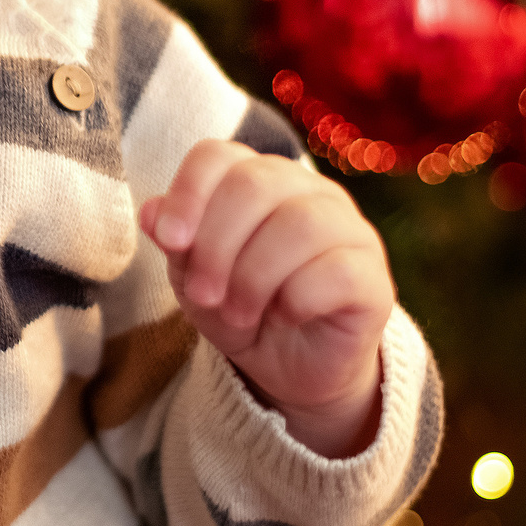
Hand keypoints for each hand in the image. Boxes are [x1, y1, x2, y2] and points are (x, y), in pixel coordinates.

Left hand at [139, 140, 394, 457]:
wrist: (292, 371)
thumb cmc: (239, 309)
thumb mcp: (194, 279)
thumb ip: (177, 241)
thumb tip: (151, 212)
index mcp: (259, 179)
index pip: (219, 155)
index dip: (188, 192)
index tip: (169, 242)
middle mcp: (308, 191)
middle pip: (255, 184)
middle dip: (216, 244)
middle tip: (204, 295)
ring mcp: (348, 229)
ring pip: (299, 224)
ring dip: (253, 276)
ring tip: (238, 312)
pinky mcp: (374, 277)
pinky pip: (336, 271)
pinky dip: (298, 298)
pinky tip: (288, 316)